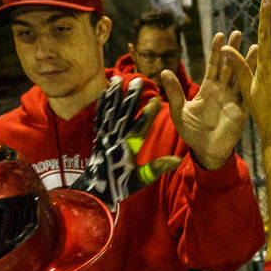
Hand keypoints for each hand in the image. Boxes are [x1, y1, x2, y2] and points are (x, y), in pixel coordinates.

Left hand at [71, 76, 181, 209]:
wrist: (93, 192)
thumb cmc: (119, 186)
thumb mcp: (141, 180)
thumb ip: (157, 168)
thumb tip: (177, 159)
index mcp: (127, 149)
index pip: (139, 128)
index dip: (148, 113)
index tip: (156, 99)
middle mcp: (114, 140)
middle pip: (123, 115)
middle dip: (131, 97)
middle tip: (137, 81)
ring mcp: (104, 136)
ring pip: (110, 111)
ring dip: (114, 95)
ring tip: (118, 79)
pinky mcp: (98, 136)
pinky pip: (100, 116)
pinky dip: (102, 103)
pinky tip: (104, 91)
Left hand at [164, 31, 251, 169]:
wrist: (206, 152)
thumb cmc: (191, 133)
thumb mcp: (179, 111)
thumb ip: (174, 92)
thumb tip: (164, 71)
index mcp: (208, 89)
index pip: (213, 65)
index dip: (216, 50)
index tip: (220, 34)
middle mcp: (222, 91)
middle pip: (229, 65)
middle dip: (233, 49)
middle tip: (238, 32)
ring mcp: (234, 99)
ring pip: (242, 76)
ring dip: (248, 61)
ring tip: (255, 44)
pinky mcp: (243, 110)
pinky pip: (248, 92)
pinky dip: (254, 80)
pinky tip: (261, 69)